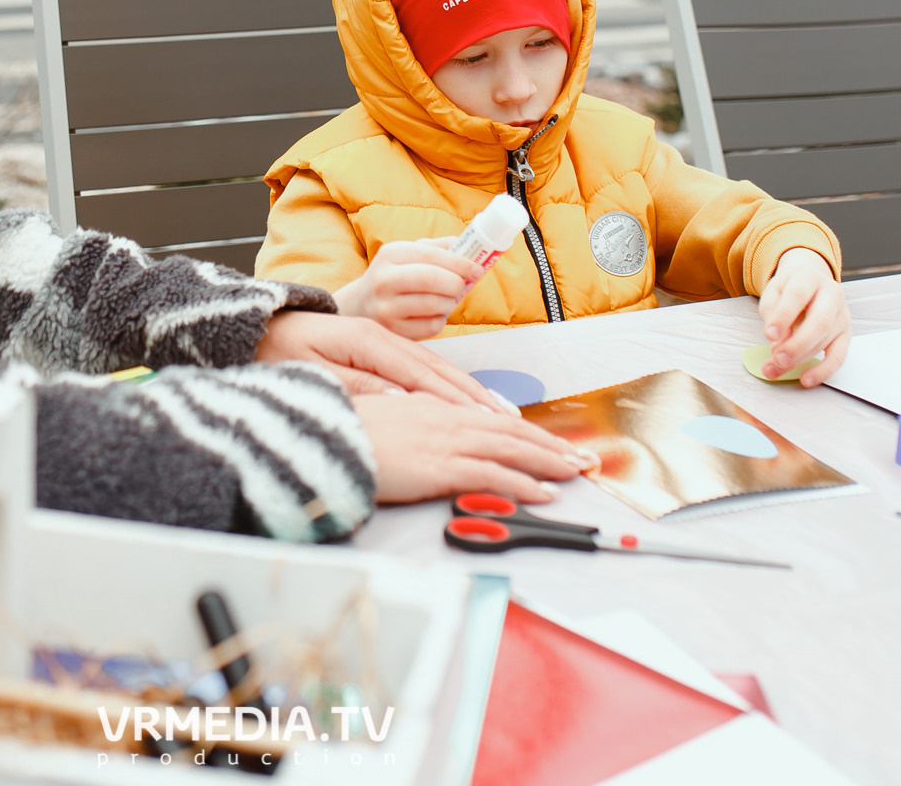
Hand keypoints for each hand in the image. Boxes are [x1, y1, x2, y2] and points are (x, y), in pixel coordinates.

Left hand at [255, 310, 496, 407]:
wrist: (260, 328)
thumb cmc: (279, 353)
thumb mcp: (313, 374)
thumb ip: (360, 387)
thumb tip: (403, 402)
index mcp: (367, 340)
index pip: (421, 375)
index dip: (457, 401)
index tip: (487, 421)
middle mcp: (381, 336)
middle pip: (438, 370)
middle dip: (476, 397)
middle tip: (512, 422)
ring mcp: (382, 340)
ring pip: (435, 367)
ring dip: (470, 391)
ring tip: (502, 414)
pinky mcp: (378, 348)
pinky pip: (423, 367)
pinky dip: (450, 385)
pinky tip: (468, 401)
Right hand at [331, 238, 484, 338]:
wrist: (359, 305)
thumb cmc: (394, 276)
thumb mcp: (408, 254)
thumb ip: (438, 248)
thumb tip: (470, 248)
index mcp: (390, 254)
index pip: (431, 255)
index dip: (460, 262)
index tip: (478, 269)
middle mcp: (384, 280)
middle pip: (432, 279)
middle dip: (456, 283)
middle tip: (462, 285)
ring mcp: (386, 308)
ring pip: (434, 305)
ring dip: (451, 302)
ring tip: (448, 299)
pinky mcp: (393, 331)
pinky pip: (431, 326)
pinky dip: (440, 320)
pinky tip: (433, 314)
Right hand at [354, 392, 594, 504]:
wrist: (319, 437)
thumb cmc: (340, 432)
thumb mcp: (380, 424)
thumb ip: (410, 431)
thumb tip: (430, 445)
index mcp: (431, 407)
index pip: (489, 419)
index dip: (524, 432)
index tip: (549, 443)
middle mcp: (445, 418)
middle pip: (510, 431)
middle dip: (550, 446)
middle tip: (581, 457)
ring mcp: (445, 441)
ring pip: (511, 449)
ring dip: (548, 462)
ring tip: (575, 472)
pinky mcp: (441, 466)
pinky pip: (494, 475)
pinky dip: (524, 484)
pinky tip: (545, 494)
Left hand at [757, 248, 849, 386]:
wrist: (810, 283)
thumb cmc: (789, 290)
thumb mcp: (774, 292)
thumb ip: (773, 312)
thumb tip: (777, 341)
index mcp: (810, 278)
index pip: (798, 296)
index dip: (783, 317)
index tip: (768, 335)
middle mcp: (832, 295)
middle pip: (819, 322)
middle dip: (796, 345)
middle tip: (777, 359)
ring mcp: (842, 315)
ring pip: (824, 341)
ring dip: (799, 360)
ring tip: (776, 369)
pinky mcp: (845, 334)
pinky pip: (838, 356)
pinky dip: (823, 371)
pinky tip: (806, 380)